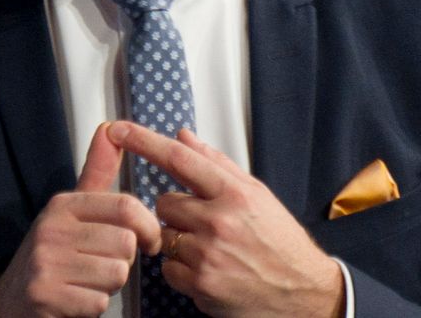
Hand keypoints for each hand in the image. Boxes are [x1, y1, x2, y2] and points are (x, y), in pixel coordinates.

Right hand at [0, 122, 162, 317]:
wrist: (13, 299)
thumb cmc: (55, 250)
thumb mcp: (73, 208)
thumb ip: (98, 172)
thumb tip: (111, 127)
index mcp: (64, 204)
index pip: (126, 207)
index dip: (149, 226)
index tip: (150, 239)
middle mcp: (52, 230)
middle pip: (126, 243)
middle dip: (126, 259)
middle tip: (107, 262)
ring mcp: (46, 264)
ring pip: (117, 273)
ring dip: (112, 283)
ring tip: (90, 279)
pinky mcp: (46, 296)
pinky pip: (100, 301)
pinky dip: (96, 304)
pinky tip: (78, 297)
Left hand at [109, 121, 343, 317]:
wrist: (301, 290)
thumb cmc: (279, 240)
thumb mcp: (256, 193)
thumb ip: (216, 163)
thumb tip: (183, 137)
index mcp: (235, 193)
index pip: (179, 159)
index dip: (143, 141)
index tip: (119, 130)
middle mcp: (220, 221)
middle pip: (164, 203)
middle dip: (177, 211)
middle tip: (205, 222)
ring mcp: (208, 254)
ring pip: (162, 236)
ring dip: (178, 241)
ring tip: (210, 248)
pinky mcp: (200, 284)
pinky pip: (167, 269)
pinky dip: (181, 269)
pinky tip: (208, 269)